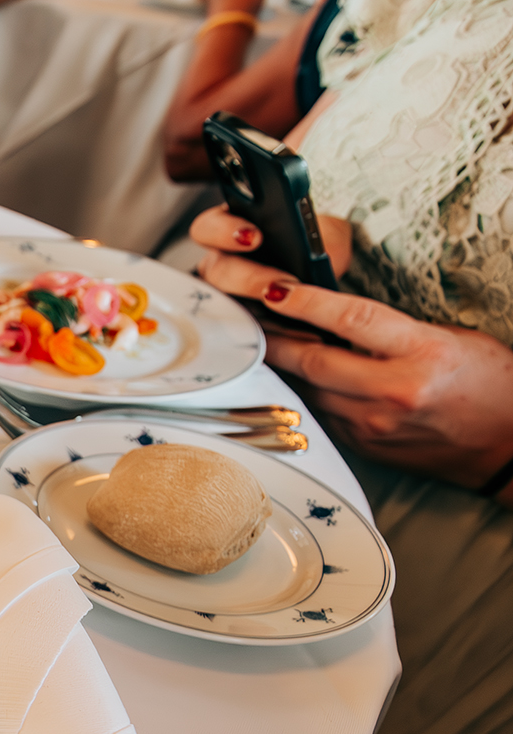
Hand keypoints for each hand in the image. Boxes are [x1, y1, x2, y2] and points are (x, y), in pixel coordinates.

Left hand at [193, 209, 512, 492]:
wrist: (508, 445)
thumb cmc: (489, 383)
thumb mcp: (450, 339)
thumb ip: (394, 330)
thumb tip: (333, 316)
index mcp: (423, 353)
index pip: (352, 319)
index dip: (307, 301)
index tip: (274, 288)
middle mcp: (394, 391)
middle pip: (314, 359)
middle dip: (275, 336)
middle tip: (248, 316)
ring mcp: (374, 424)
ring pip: (309, 388)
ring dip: (283, 365)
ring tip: (263, 341)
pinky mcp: (363, 446)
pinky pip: (321, 412)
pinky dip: (305, 391)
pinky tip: (294, 375)